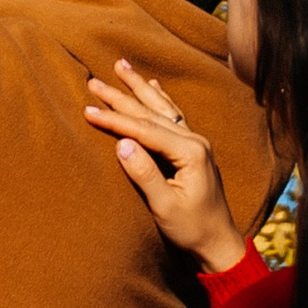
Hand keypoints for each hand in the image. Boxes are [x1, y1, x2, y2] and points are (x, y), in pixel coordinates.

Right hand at [85, 58, 245, 271]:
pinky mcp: (194, 148)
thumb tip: (121, 144)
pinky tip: (152, 84)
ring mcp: (196, 142)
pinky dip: (160, 97)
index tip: (88, 110)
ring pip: (162, 108)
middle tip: (94, 81)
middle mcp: (195, 141)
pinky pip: (173, 114)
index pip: (145, 130)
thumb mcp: (165, 207)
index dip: (115, 120)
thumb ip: (144, 174)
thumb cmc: (191, 229)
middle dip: (121, 96)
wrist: (219, 242)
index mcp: (190, 153)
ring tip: (121, 65)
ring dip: (139, 87)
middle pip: (151, 113)